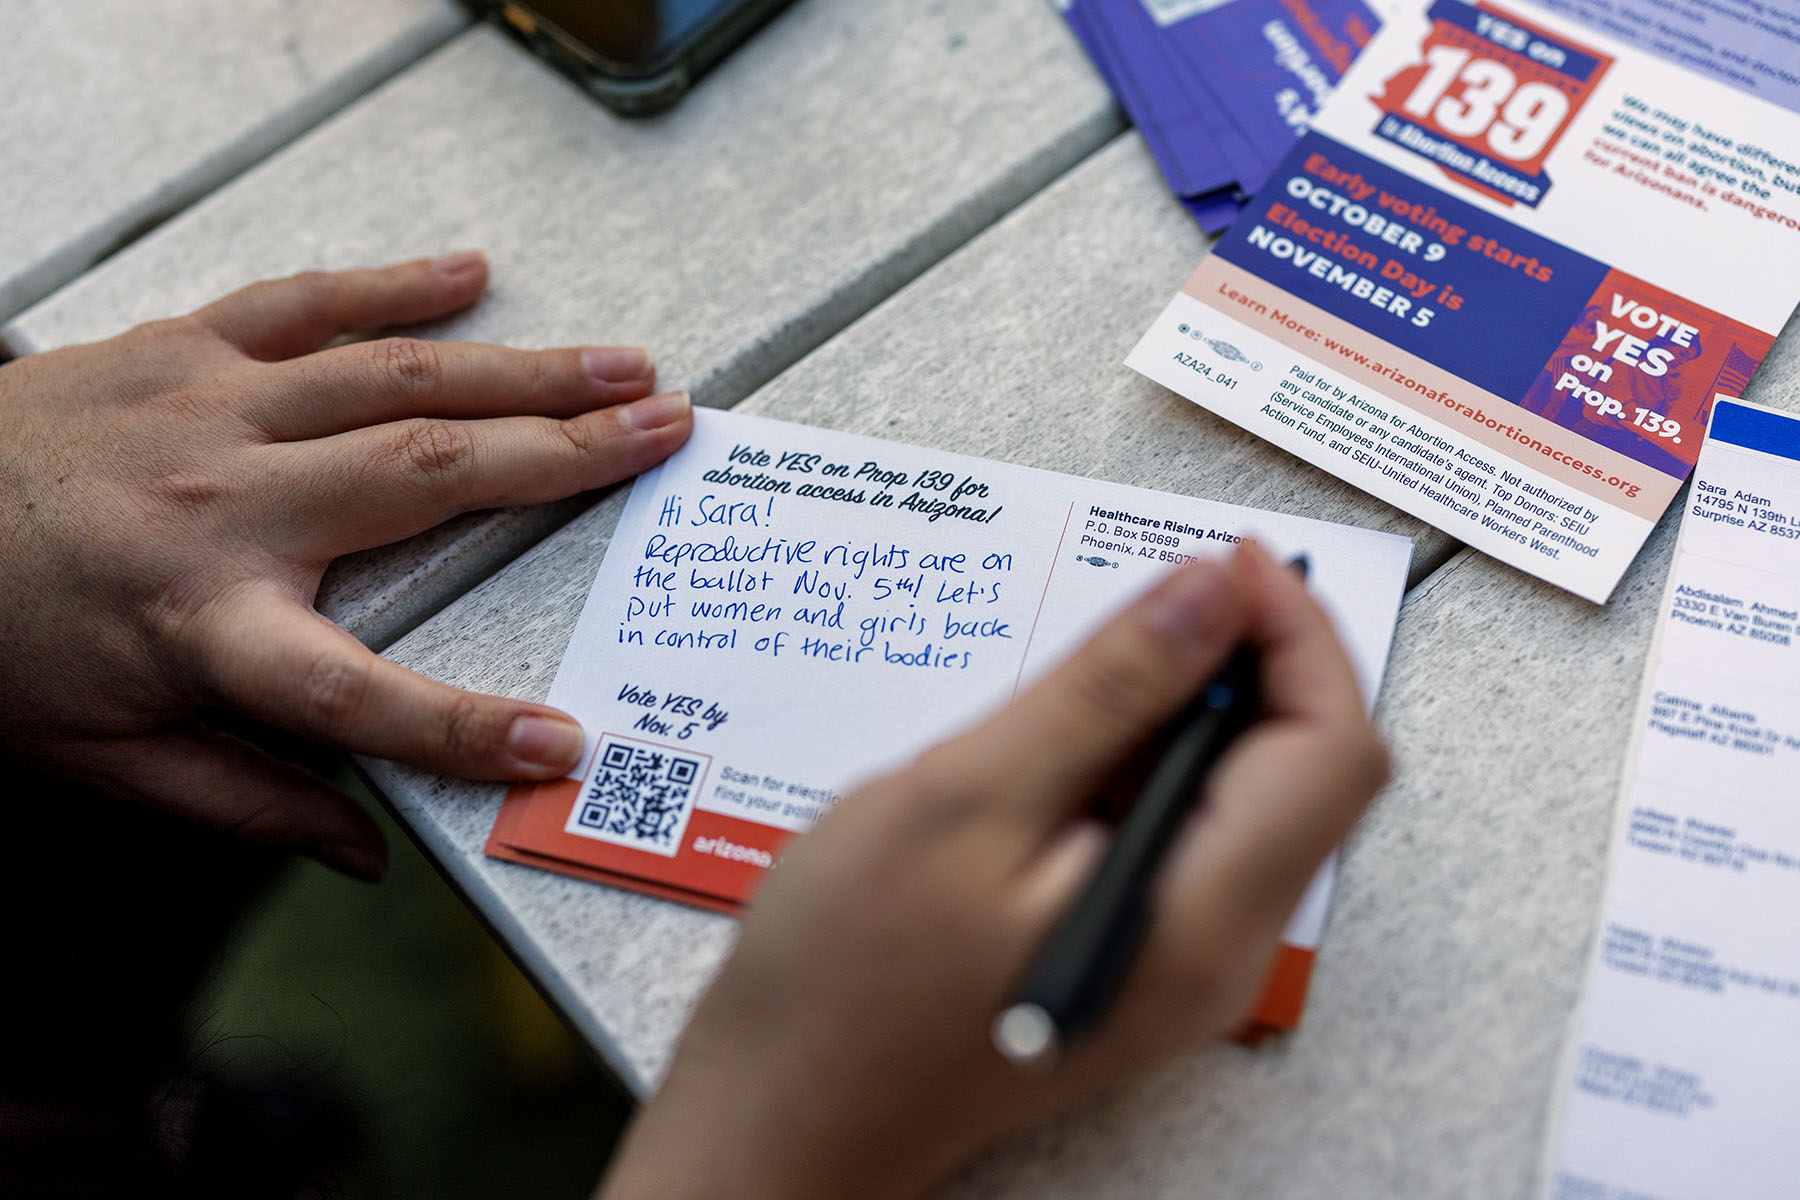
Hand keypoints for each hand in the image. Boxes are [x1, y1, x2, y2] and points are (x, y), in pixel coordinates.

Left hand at [0, 254, 691, 879]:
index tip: (565, 743)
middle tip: (665, 438)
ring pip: (392, 378)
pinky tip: (471, 274)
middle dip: (563, 462)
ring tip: (619, 367)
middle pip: (423, 480)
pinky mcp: (177, 349)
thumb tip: (361, 856)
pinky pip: (304, 304)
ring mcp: (204, 410)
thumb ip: (239, 804)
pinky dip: (394, 286)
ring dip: (522, 370)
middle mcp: (219, 508)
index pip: (359, 700)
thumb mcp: (98, 759)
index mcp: (203, 629)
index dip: (467, 729)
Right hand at [601, 541, 1388, 1198]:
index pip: (1331, 748)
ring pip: (1246, 796)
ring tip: (1095, 660)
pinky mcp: (1136, 954)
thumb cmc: (845, 978)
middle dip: (1251, 659)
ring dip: (1194, 706)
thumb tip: (1206, 596)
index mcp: (1197, 919)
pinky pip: (1187, 833)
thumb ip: (1103, 695)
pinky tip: (1069, 738)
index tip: (1223, 560)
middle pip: (1307, 771)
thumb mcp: (966, 802)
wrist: (787, 1111)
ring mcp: (1180, 963)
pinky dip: (1152, 759)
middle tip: (1158, 591)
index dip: (1296, 632)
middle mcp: (1217, 954)